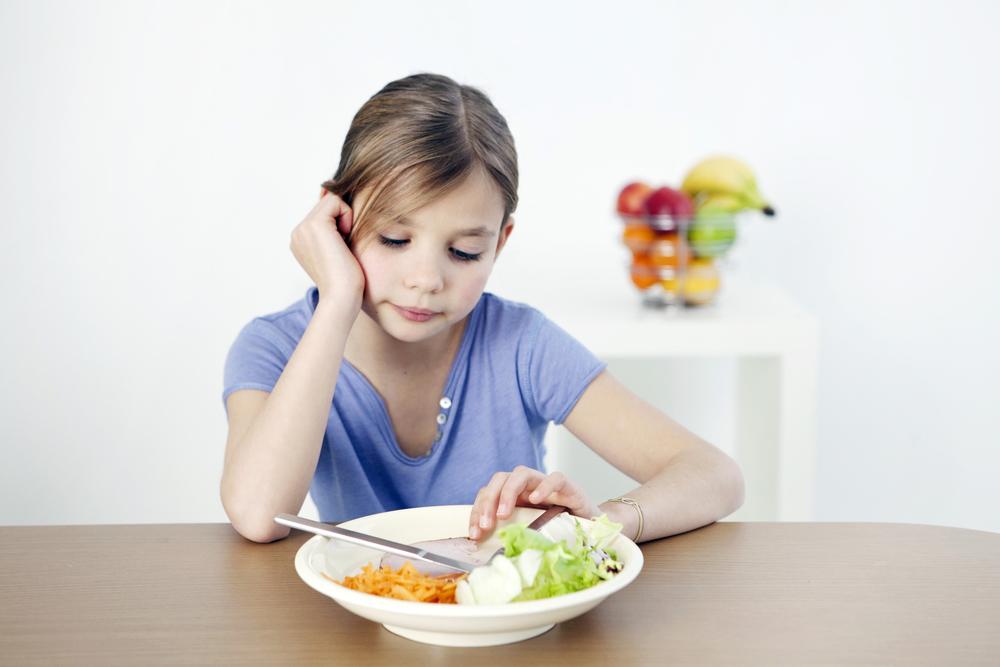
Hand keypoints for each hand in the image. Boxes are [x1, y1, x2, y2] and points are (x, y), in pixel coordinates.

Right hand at [290, 190, 364, 311]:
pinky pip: (336, 201)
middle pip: (328, 205)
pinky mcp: (314, 224)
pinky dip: (347, 216)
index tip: (341, 249)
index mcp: (302, 240)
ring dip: (345, 219)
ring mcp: (303, 228)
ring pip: (331, 201)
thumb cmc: (346, 281)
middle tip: (343, 248)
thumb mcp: (341, 249)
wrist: (341, 297)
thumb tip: (336, 197)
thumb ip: (336, 227)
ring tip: (342, 245)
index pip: (326, 213)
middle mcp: (298, 232)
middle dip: (343, 220)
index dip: (341, 224)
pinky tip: (344, 239)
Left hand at [468, 466, 600, 540]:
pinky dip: (544, 486)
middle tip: (486, 525)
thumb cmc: (558, 532)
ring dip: (508, 492)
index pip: (488, 494)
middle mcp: (527, 486)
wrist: (592, 530)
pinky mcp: (568, 487)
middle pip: (500, 479)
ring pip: (521, 473)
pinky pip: (555, 478)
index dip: (477, 511)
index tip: (474, 534)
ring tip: (504, 514)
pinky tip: (536, 500)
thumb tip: (484, 551)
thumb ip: (511, 536)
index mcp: (514, 496)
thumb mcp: (529, 535)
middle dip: (488, 501)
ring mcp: (546, 484)